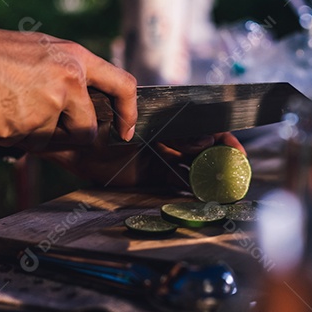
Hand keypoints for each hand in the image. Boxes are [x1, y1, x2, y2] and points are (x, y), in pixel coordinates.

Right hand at [0, 12, 136, 147]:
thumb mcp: (41, 52)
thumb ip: (67, 76)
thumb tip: (84, 110)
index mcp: (76, 58)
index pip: (123, 86)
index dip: (128, 113)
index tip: (125, 130)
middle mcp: (70, 80)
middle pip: (87, 129)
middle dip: (67, 135)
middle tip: (40, 123)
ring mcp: (49, 105)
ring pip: (53, 139)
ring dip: (34, 133)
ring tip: (10, 107)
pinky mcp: (28, 127)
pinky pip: (28, 145)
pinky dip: (13, 137)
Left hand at [40, 132, 244, 188]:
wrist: (75, 138)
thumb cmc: (105, 117)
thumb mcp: (142, 116)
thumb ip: (174, 128)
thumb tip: (204, 141)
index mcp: (168, 119)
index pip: (203, 127)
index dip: (222, 139)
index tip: (236, 151)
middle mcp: (167, 139)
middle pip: (202, 150)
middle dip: (221, 160)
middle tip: (235, 172)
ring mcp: (158, 158)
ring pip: (191, 168)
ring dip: (208, 177)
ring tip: (224, 186)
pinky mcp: (147, 177)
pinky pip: (174, 183)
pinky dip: (189, 189)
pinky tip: (203, 194)